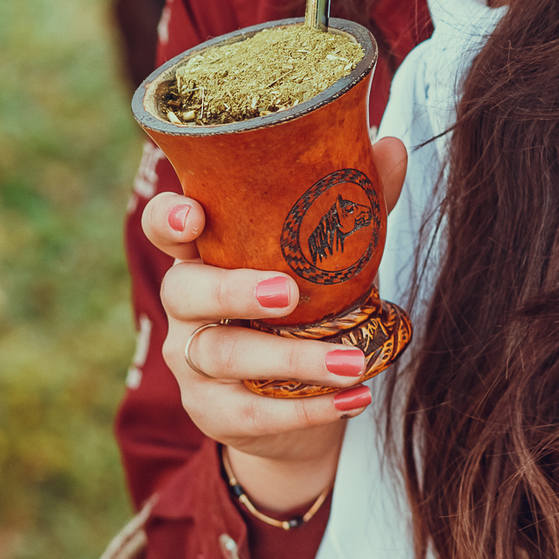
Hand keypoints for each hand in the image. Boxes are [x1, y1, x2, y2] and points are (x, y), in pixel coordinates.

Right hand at [140, 136, 406, 513]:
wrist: (297, 403)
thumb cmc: (307, 306)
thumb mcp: (325, 254)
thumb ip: (351, 202)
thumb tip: (391, 145)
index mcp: (207, 252)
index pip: (166, 226)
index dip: (169, 218)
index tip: (192, 215)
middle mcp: (187, 305)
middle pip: (187, 292)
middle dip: (234, 291)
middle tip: (288, 293)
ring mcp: (192, 362)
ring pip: (225, 356)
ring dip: (294, 359)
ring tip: (354, 361)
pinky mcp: (212, 411)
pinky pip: (251, 413)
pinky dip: (307, 409)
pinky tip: (355, 397)